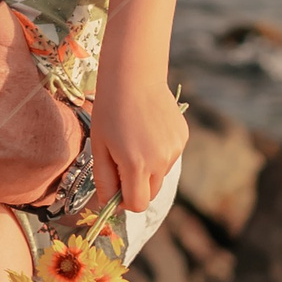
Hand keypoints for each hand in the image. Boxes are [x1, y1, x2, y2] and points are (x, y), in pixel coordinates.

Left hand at [93, 64, 186, 212]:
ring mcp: (175, 149)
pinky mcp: (182, 138)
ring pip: (160, 175)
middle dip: (135, 187)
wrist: (134, 76)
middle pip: (151, 193)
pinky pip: (169, 157)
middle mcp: (161, 161)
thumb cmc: (110, 110)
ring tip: (133, 140)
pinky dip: (158, 153)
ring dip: (147, 168)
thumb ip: (104, 179)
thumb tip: (107, 203)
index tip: (114, 188)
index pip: (137, 204)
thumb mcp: (99, 147)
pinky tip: (147, 130)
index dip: (123, 201)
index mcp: (137, 165)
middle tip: (120, 163)